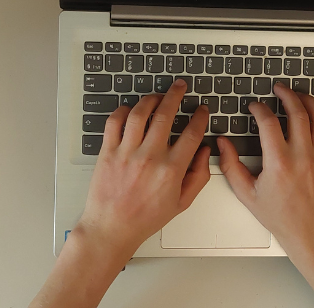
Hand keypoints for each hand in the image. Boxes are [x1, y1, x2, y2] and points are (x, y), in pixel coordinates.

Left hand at [77, 79, 210, 255]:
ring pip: (140, 114)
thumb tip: (205, 152)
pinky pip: (115, 122)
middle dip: (176, 95)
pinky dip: (123, 111)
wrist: (111, 228)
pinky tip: (131, 109)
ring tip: (157, 96)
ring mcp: (127, 153)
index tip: (201, 110)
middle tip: (179, 86)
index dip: (199, 117)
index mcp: (171, 170)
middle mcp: (150, 157)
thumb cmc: (145, 218)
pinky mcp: (108, 152)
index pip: (192, 133)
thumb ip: (198, 176)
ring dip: (151, 99)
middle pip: (166, 115)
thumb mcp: (182, 202)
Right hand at [218, 84, 313, 307]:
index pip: (268, 123)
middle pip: (297, 112)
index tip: (255, 106)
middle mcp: (302, 156)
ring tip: (298, 93)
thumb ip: (232, 166)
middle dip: (286, 94)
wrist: (312, 231)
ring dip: (308, 99)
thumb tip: (222, 143)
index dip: (260, 109)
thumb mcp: (248, 194)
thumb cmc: (281, 216)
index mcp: (279, 163)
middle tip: (278, 88)